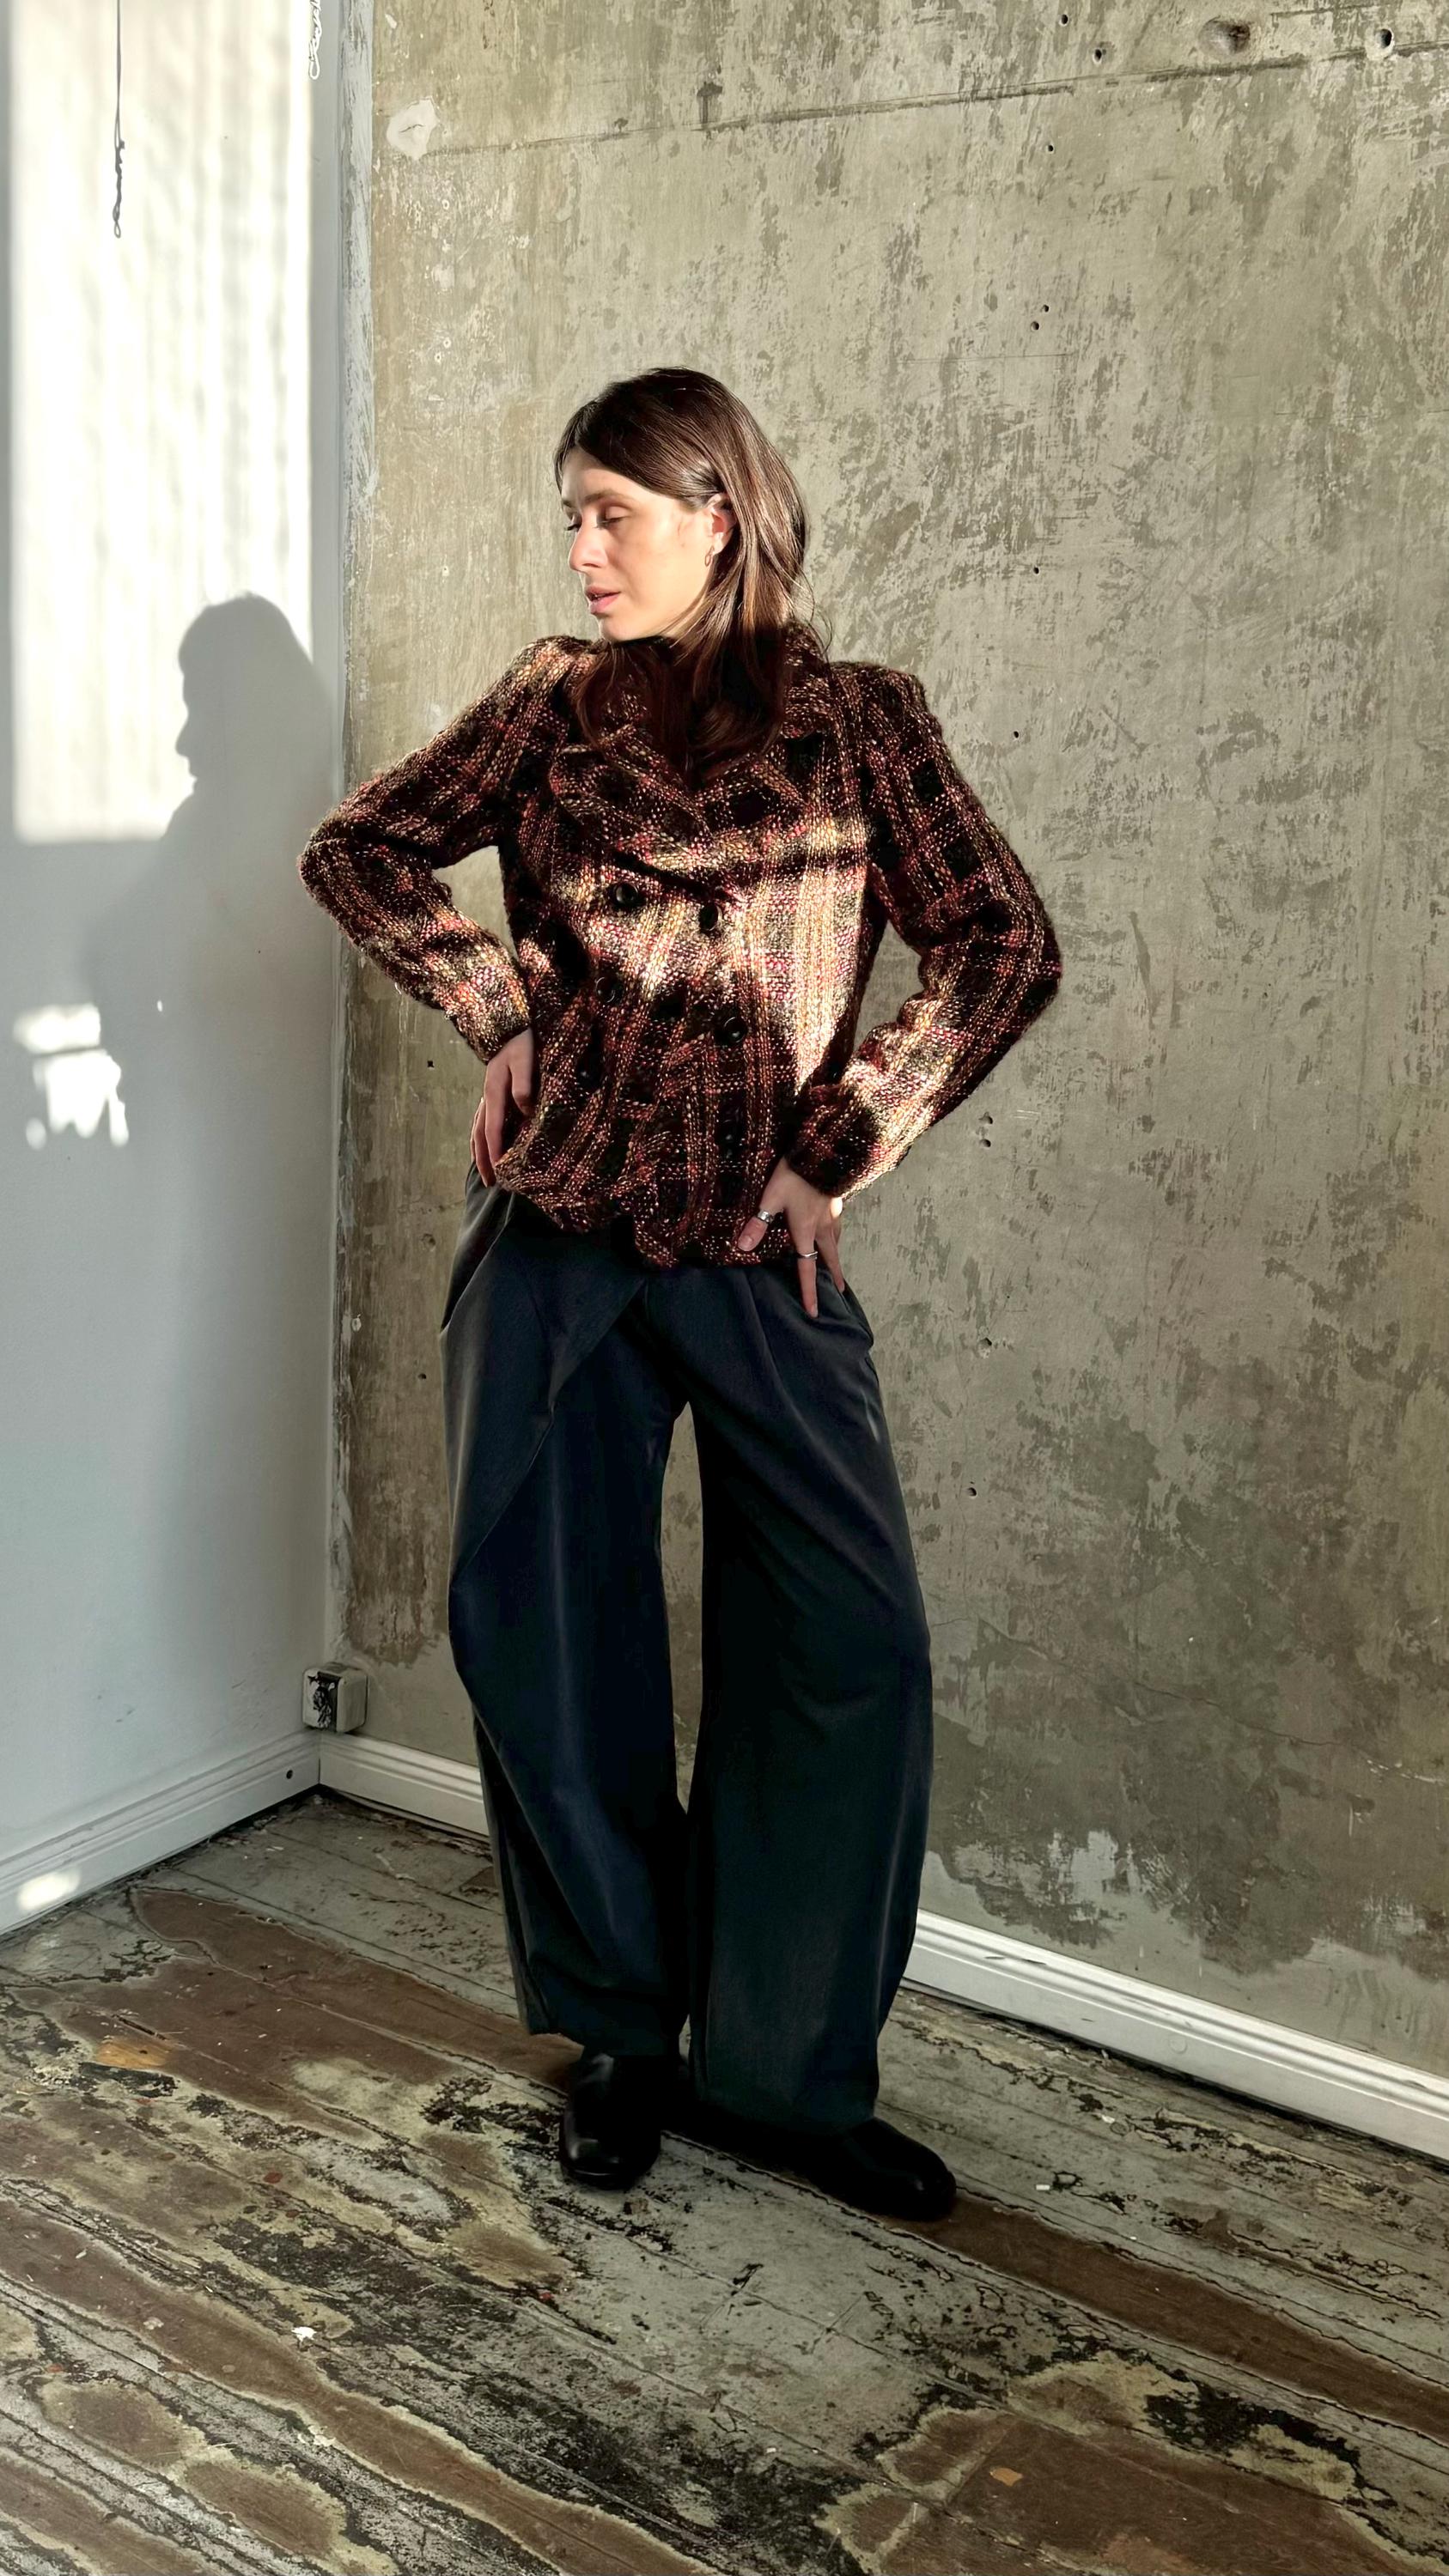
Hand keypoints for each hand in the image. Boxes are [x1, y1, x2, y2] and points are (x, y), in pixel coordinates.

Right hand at [471, 1026, 535, 1183]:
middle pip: (480, 1135)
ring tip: (484, 1172)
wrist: (511, 1023)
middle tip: (489, 1183)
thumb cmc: (521, 1041)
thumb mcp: (526, 1060)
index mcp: (494, 1092)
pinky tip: (485, 1145)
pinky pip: (481, 1121)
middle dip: (483, 1160)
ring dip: (479, 1152)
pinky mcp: (491, 1092)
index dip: (495, 1152)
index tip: (499, 1172)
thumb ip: (524, 1085)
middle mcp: (486, 1097)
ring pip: (477, 1129)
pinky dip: (480, 1137)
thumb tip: (524, 1112)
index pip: (493, 1130)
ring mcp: (486, 1095)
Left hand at [734, 1156, 846, 1315]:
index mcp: (806, 1230)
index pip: (807, 1267)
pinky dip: (836, 1234)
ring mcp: (833, 1213)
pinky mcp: (837, 1200)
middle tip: (841, 1291)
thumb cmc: (795, 1174)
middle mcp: (823, 1226)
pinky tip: (833, 1228)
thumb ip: (758, 1223)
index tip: (814, 1310)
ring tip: (836, 1263)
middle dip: (834, 1275)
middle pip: (830, 1257)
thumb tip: (742, 1247)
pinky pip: (838, 1224)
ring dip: (836, 1255)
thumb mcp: (772, 1197)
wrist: (822, 1150)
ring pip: (836, 1240)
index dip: (809, 1290)